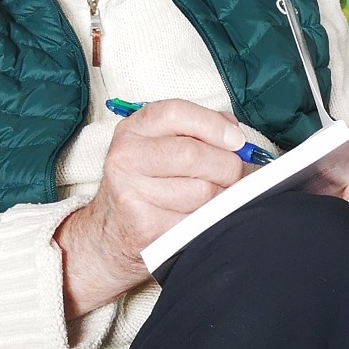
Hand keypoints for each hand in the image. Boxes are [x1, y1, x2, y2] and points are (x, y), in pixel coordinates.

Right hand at [56, 99, 249, 315]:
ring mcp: (131, 193)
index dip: (213, 125)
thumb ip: (199, 131)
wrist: (111, 235)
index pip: (176, 113)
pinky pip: (198, 220)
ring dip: (220, 197)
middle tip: (232, 175)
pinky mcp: (145, 228)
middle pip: (193, 155)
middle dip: (227, 166)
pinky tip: (198, 218)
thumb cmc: (147, 186)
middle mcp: (126, 158)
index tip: (237, 140)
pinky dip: (209, 220)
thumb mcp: (161, 147)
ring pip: (203, 191)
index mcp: (133, 130)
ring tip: (211, 199)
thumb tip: (236, 135)